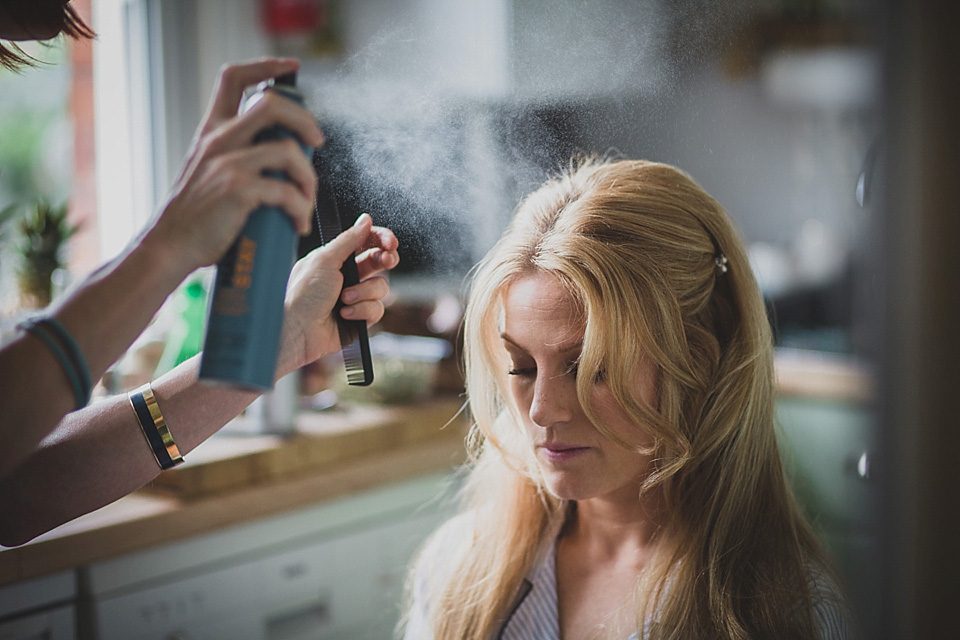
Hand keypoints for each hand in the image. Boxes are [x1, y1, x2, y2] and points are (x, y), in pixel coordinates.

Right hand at [142, 58, 324, 274]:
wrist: (170, 245)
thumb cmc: (196, 216)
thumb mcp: (207, 170)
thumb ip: (234, 153)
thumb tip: (280, 151)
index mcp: (211, 131)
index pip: (234, 78)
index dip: (266, 65)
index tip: (292, 66)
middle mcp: (218, 141)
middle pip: (271, 104)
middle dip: (305, 120)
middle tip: (316, 142)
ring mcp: (227, 163)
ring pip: (288, 151)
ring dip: (309, 178)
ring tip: (306, 201)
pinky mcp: (237, 189)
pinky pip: (286, 191)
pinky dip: (301, 209)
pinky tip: (298, 223)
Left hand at [276, 214, 399, 376]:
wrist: (297, 331)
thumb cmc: (303, 295)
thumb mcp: (325, 260)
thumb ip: (349, 240)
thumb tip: (365, 220)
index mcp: (335, 258)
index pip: (365, 242)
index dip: (381, 240)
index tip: (390, 243)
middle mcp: (346, 277)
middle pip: (378, 262)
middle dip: (385, 260)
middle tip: (386, 261)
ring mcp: (354, 298)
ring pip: (380, 287)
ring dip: (364, 292)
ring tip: (344, 299)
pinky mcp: (359, 319)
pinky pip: (376, 310)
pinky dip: (362, 311)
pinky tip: (345, 315)